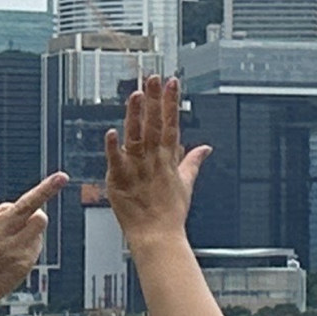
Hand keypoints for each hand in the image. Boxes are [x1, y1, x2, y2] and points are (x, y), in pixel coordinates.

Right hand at [0, 153, 70, 315]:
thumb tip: (24, 210)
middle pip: (26, 205)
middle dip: (46, 189)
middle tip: (62, 177)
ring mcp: (12, 247)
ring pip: (39, 219)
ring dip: (35, 218)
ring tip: (18, 231)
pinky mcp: (24, 260)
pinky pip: (36, 241)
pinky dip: (29, 242)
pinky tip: (12, 255)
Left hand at [102, 77, 205, 243]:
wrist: (157, 236)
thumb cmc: (170, 212)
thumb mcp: (186, 183)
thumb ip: (192, 162)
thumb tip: (205, 148)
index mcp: (168, 159)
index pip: (171, 124)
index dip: (171, 102)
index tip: (172, 83)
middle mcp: (154, 161)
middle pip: (154, 125)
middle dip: (155, 100)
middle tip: (154, 78)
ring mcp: (137, 170)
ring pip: (136, 137)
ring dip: (136, 116)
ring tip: (137, 95)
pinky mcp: (120, 181)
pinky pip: (116, 161)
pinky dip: (113, 148)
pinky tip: (111, 132)